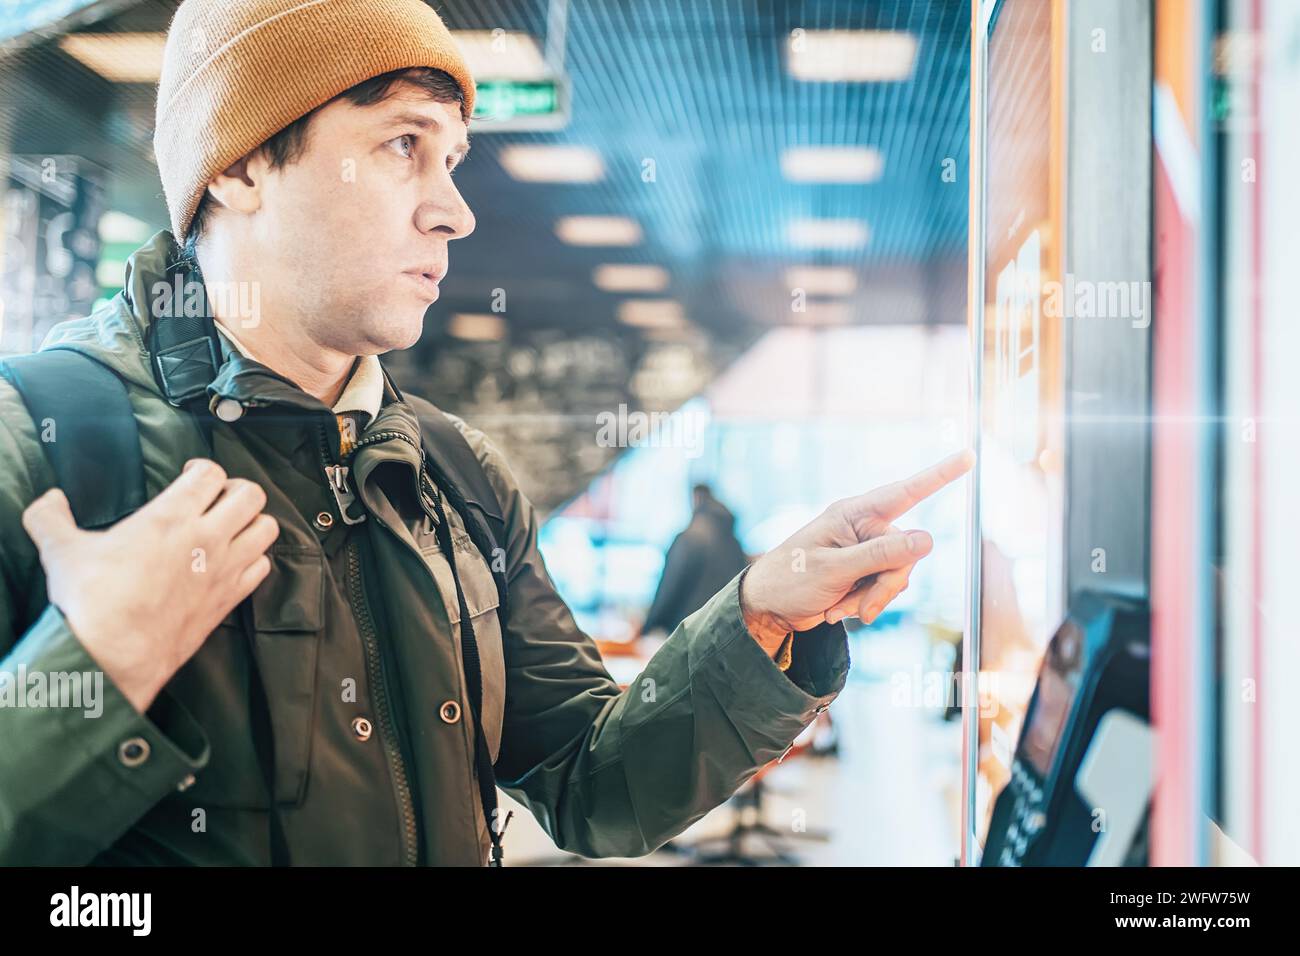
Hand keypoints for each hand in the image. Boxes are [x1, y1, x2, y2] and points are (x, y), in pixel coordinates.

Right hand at [21, 459, 278, 712]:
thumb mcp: (61, 551)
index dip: (202, 467)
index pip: (210, 472)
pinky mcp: (230, 599)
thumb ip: (51, 519)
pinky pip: (262, 568)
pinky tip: (235, 562)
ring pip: (267, 529)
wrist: (114, 657)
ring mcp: (225, 570)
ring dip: (253, 523)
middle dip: (237, 489)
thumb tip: (48, 500)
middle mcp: (207, 538)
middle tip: (218, 497)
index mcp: (171, 517)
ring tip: (232, 527)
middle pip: (251, 494)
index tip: (190, 473)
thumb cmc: (91, 602)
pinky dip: (254, 560)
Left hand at [739, 450, 973, 648]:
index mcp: (853, 514)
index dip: (939, 475)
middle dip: (888, 585)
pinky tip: (838, 610)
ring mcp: (865, 551)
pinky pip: (886, 588)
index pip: (905, 492)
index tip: (968, 456)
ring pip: (899, 574)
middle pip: (907, 552)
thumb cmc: (790, 579)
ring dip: (874, 598)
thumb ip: (880, 555)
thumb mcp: (833, 569)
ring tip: (840, 608)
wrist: (768, 608)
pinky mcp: (864, 573)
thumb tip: (928, 539)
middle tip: (862, 607)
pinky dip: (867, 603)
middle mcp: (864, 527)